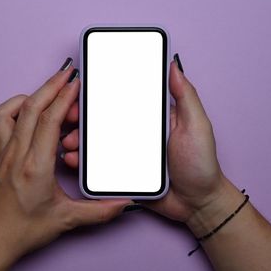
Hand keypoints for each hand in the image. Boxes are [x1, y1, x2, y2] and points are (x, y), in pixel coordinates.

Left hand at [0, 62, 130, 270]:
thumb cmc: (20, 232)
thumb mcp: (65, 220)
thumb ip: (98, 211)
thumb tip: (125, 204)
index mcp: (35, 167)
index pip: (48, 120)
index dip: (63, 97)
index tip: (74, 82)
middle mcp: (14, 155)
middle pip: (29, 108)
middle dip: (49, 86)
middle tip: (65, 75)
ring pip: (4, 113)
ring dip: (24, 98)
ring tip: (41, 97)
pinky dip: (0, 117)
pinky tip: (14, 120)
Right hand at [58, 55, 241, 233]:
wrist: (199, 204)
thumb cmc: (202, 164)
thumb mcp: (196, 125)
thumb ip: (186, 96)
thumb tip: (172, 66)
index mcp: (149, 117)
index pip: (121, 100)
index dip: (100, 94)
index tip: (82, 90)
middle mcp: (134, 133)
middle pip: (101, 121)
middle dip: (80, 118)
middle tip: (69, 118)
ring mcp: (125, 154)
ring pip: (95, 143)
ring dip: (77, 140)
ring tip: (68, 143)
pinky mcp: (119, 174)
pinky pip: (96, 167)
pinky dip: (83, 163)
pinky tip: (74, 160)